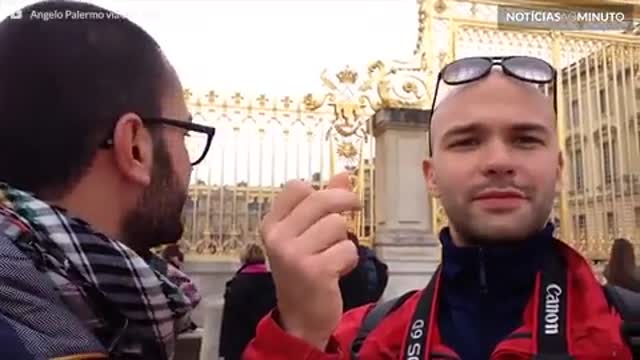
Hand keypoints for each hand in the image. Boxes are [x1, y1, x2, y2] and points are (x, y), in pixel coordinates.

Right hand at [260, 172, 360, 349]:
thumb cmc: (304, 273)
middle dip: (344, 201)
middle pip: (321, 200)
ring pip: (337, 225)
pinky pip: (347, 249)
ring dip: (344, 240)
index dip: (320, 189)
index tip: (336, 195)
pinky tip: (336, 271)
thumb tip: (344, 175)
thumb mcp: (306, 235)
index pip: (296, 187)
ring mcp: (294, 255)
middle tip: (355, 207)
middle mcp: (278, 238)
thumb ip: (323, 204)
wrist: (300, 319)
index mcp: (272, 225)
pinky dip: (348, 260)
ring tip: (333, 255)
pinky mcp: (314, 271)